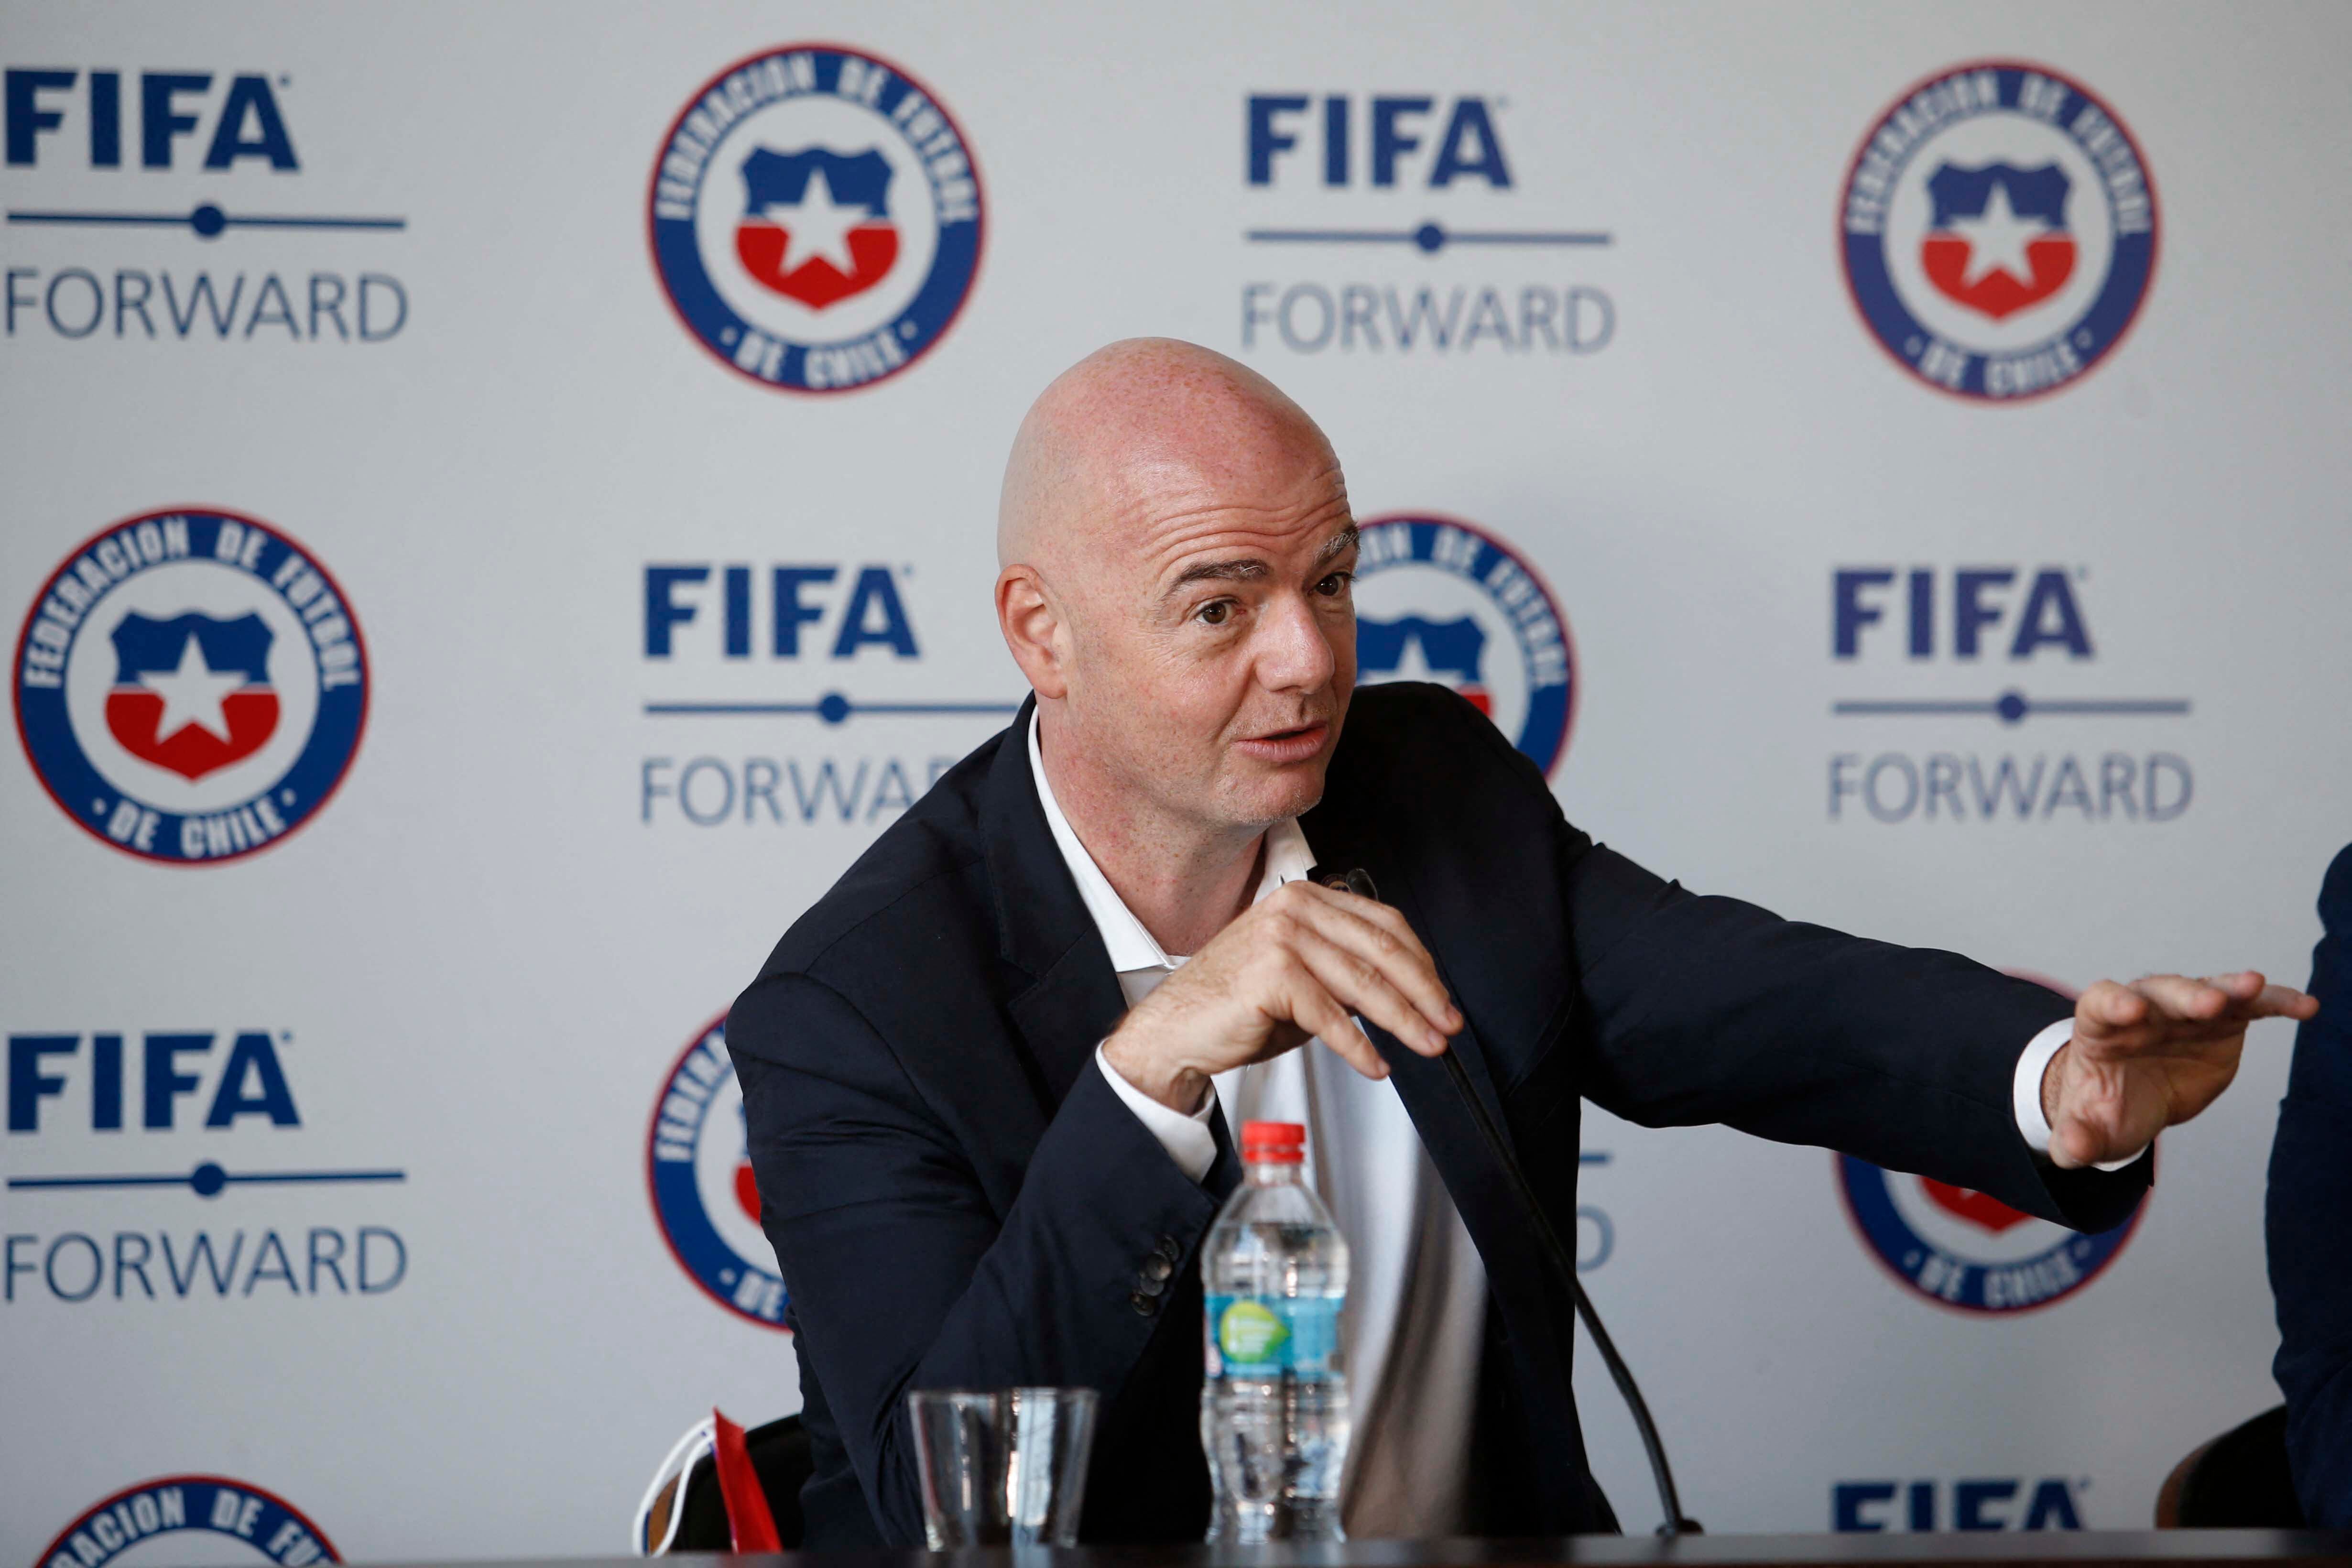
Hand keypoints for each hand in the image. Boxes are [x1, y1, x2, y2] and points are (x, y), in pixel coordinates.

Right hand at [1101, 880, 1460, 1111]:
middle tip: (1447, 1024)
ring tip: (1427, 1045)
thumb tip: (1408, 998)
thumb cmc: (1236, 1005)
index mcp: (1305, 898)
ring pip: (1363, 983)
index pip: (1383, 923)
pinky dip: (1359, 1047)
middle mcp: (1294, 908)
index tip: (1442, 996)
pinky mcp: (1271, 974)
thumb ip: (1346, 974)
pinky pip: (1331, 1017)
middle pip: (1381, 950)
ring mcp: (1281, 937)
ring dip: (1404, 1021)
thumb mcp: (1301, 977)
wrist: (1176, 1030)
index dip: (1421, 962)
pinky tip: (1376, 1064)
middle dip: (1424, 993)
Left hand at [2040, 971, 2317, 1168]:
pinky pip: (2251, 1007)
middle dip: (2183, 996)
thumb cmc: (2104, 1109)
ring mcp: (2184, 1013)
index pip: (2100, 1004)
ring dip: (2231, 988)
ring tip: (2256, 985)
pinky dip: (2276, 1003)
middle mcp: (2143, 1010)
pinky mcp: (2222, 1023)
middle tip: (2208, 1002)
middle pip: (2160, 993)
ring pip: (2208, 991)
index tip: (2128, 1010)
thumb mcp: (2087, 1130)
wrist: (2133, 1101)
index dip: (2112, 1004)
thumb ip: (2075, 1138)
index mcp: (2101, 1030)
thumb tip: (2070, 1148)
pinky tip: (2305, 1007)